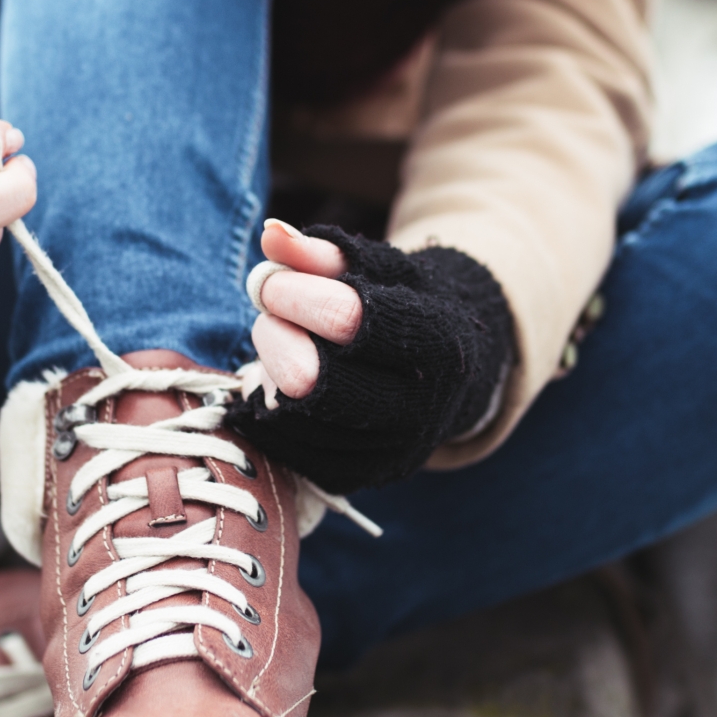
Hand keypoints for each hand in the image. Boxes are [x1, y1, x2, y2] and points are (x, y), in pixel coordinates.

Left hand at [231, 220, 515, 491]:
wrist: (450, 377)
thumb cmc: (408, 309)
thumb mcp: (382, 270)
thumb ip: (325, 251)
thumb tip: (272, 236)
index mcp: (439, 344)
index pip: (347, 319)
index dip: (295, 292)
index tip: (274, 278)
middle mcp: (421, 410)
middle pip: (310, 378)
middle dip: (273, 333)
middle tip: (270, 311)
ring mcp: (388, 454)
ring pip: (290, 415)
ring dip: (266, 368)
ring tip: (279, 342)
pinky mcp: (355, 479)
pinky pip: (284, 448)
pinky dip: (266, 408)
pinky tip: (274, 380)